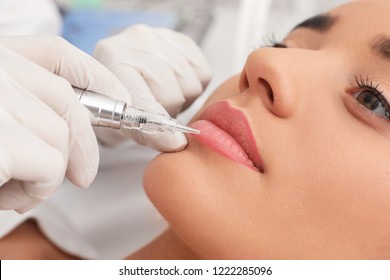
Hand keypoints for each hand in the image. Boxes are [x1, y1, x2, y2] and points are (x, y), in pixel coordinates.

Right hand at [0, 36, 129, 212]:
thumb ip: (19, 107)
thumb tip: (65, 125)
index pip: (55, 56)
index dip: (95, 77)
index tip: (120, 99)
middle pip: (66, 101)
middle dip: (84, 143)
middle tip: (83, 175)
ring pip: (59, 136)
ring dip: (47, 173)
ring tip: (12, 188)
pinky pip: (49, 165)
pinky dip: (37, 188)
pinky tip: (4, 195)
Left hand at [93, 25, 211, 150]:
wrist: (120, 70)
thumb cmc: (117, 101)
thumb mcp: (120, 120)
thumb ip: (145, 131)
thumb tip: (177, 143)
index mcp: (111, 58)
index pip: (141, 97)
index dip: (159, 122)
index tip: (175, 141)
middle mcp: (136, 40)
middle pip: (171, 94)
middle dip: (168, 111)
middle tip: (157, 109)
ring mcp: (161, 36)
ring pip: (191, 85)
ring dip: (182, 99)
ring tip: (164, 95)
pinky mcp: (182, 39)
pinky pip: (203, 74)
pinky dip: (194, 85)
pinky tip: (176, 83)